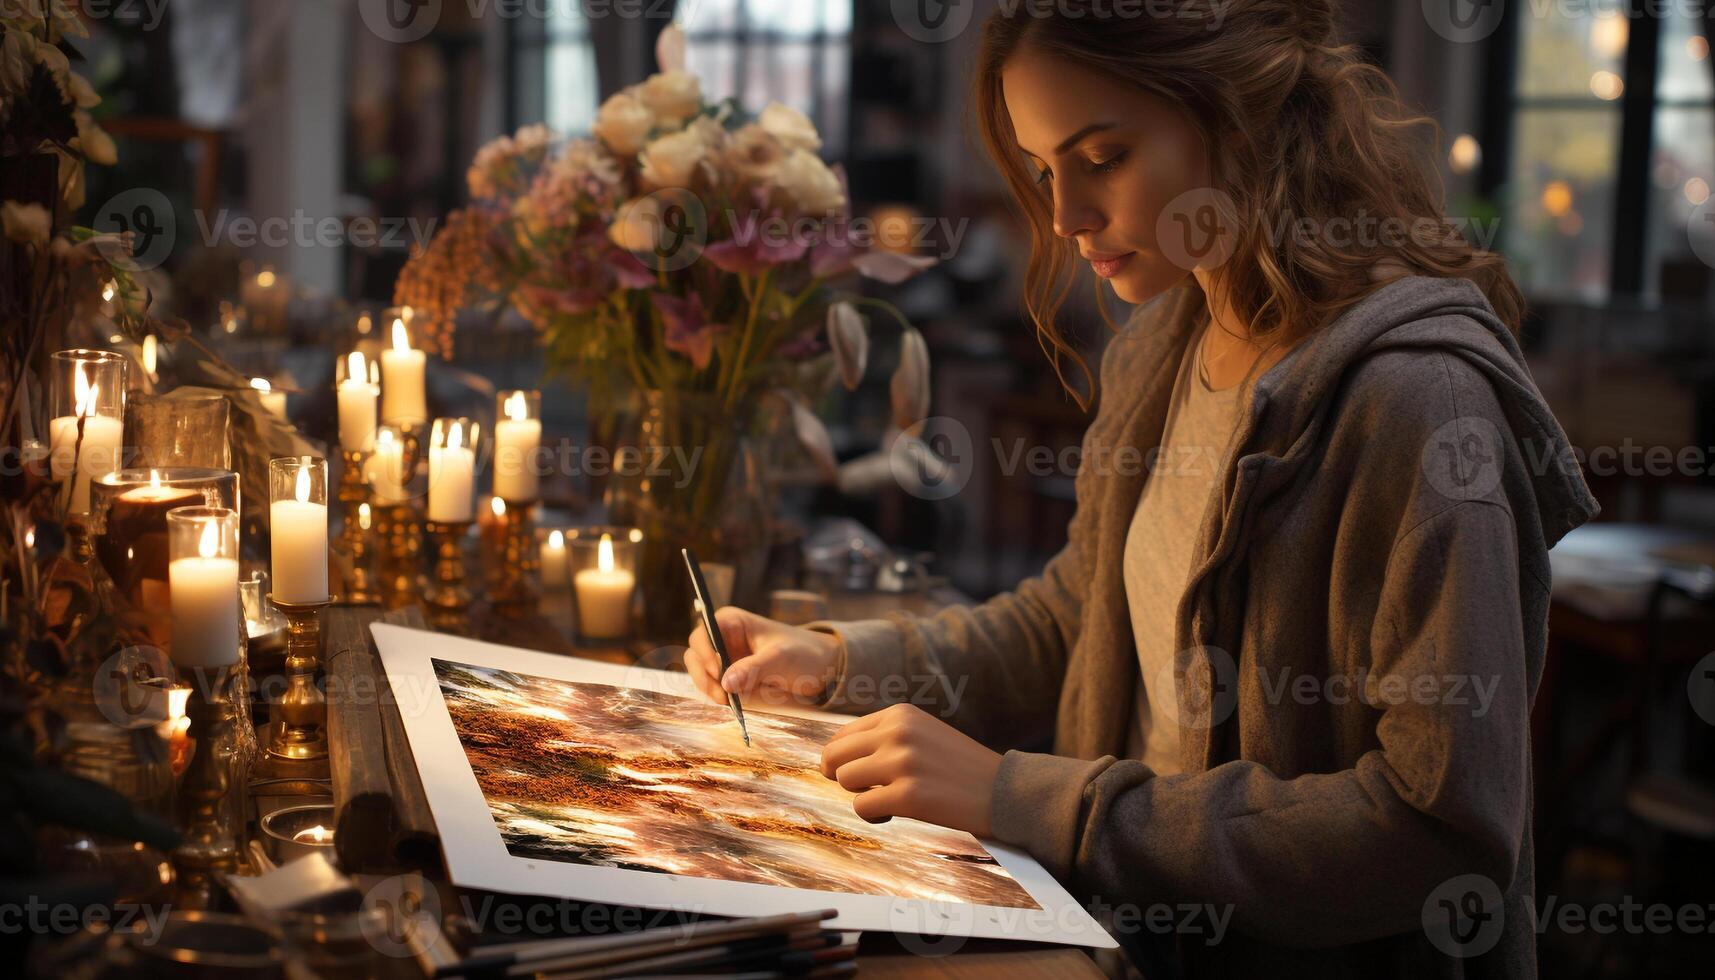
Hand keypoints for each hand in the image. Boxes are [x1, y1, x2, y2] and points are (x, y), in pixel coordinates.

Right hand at [683, 607, 842, 706]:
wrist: (820, 667)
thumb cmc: (803, 652)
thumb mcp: (780, 658)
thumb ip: (753, 668)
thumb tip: (726, 682)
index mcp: (731, 622)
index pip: (704, 633)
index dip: (705, 652)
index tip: (717, 672)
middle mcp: (723, 637)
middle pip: (696, 654)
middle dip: (704, 675)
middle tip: (720, 694)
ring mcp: (725, 657)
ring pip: (701, 672)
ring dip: (708, 687)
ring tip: (726, 701)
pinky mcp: (730, 676)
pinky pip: (713, 685)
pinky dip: (717, 694)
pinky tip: (730, 702)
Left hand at [819, 704, 1001, 838]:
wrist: (1004, 791)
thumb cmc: (959, 767)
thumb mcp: (923, 733)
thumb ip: (884, 737)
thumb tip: (831, 757)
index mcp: (900, 714)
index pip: (841, 735)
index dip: (841, 759)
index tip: (858, 773)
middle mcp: (899, 732)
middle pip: (834, 756)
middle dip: (841, 776)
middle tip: (863, 788)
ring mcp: (903, 763)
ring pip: (845, 781)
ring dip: (861, 795)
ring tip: (887, 798)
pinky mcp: (909, 796)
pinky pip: (862, 808)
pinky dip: (874, 816)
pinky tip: (896, 813)